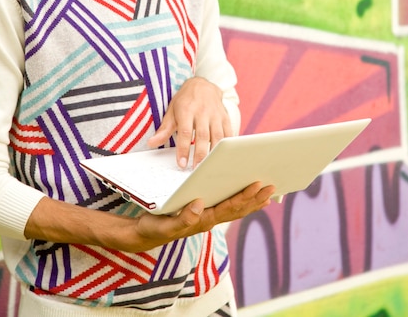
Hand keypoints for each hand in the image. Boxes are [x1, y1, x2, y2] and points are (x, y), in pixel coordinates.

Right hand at [133, 182, 274, 250]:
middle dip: (255, 198)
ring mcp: (208, 218)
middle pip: (237, 209)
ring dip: (252, 200)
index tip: (257, 184)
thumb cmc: (156, 227)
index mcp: (204, 220)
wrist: (147, 234)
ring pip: (235, 209)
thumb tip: (199, 204)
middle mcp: (210, 220)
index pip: (229, 207)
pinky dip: (241, 201)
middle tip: (272, 186)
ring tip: (268, 192)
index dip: (244, 196)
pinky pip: (227, 207)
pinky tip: (248, 196)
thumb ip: (182, 218)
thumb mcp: (165, 223)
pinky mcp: (205, 214)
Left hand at [148, 77, 232, 167]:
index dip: (183, 149)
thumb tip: (151, 143)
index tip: (182, 164)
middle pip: (202, 135)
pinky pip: (228, 132)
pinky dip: (227, 145)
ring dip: (214, 152)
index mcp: (186, 110)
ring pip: (217, 135)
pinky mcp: (225, 117)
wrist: (202, 84)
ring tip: (210, 166)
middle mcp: (202, 111)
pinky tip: (224, 156)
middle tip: (197, 169)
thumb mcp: (172, 111)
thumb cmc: (185, 100)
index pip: (184, 132)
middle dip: (200, 154)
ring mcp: (215, 114)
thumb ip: (164, 129)